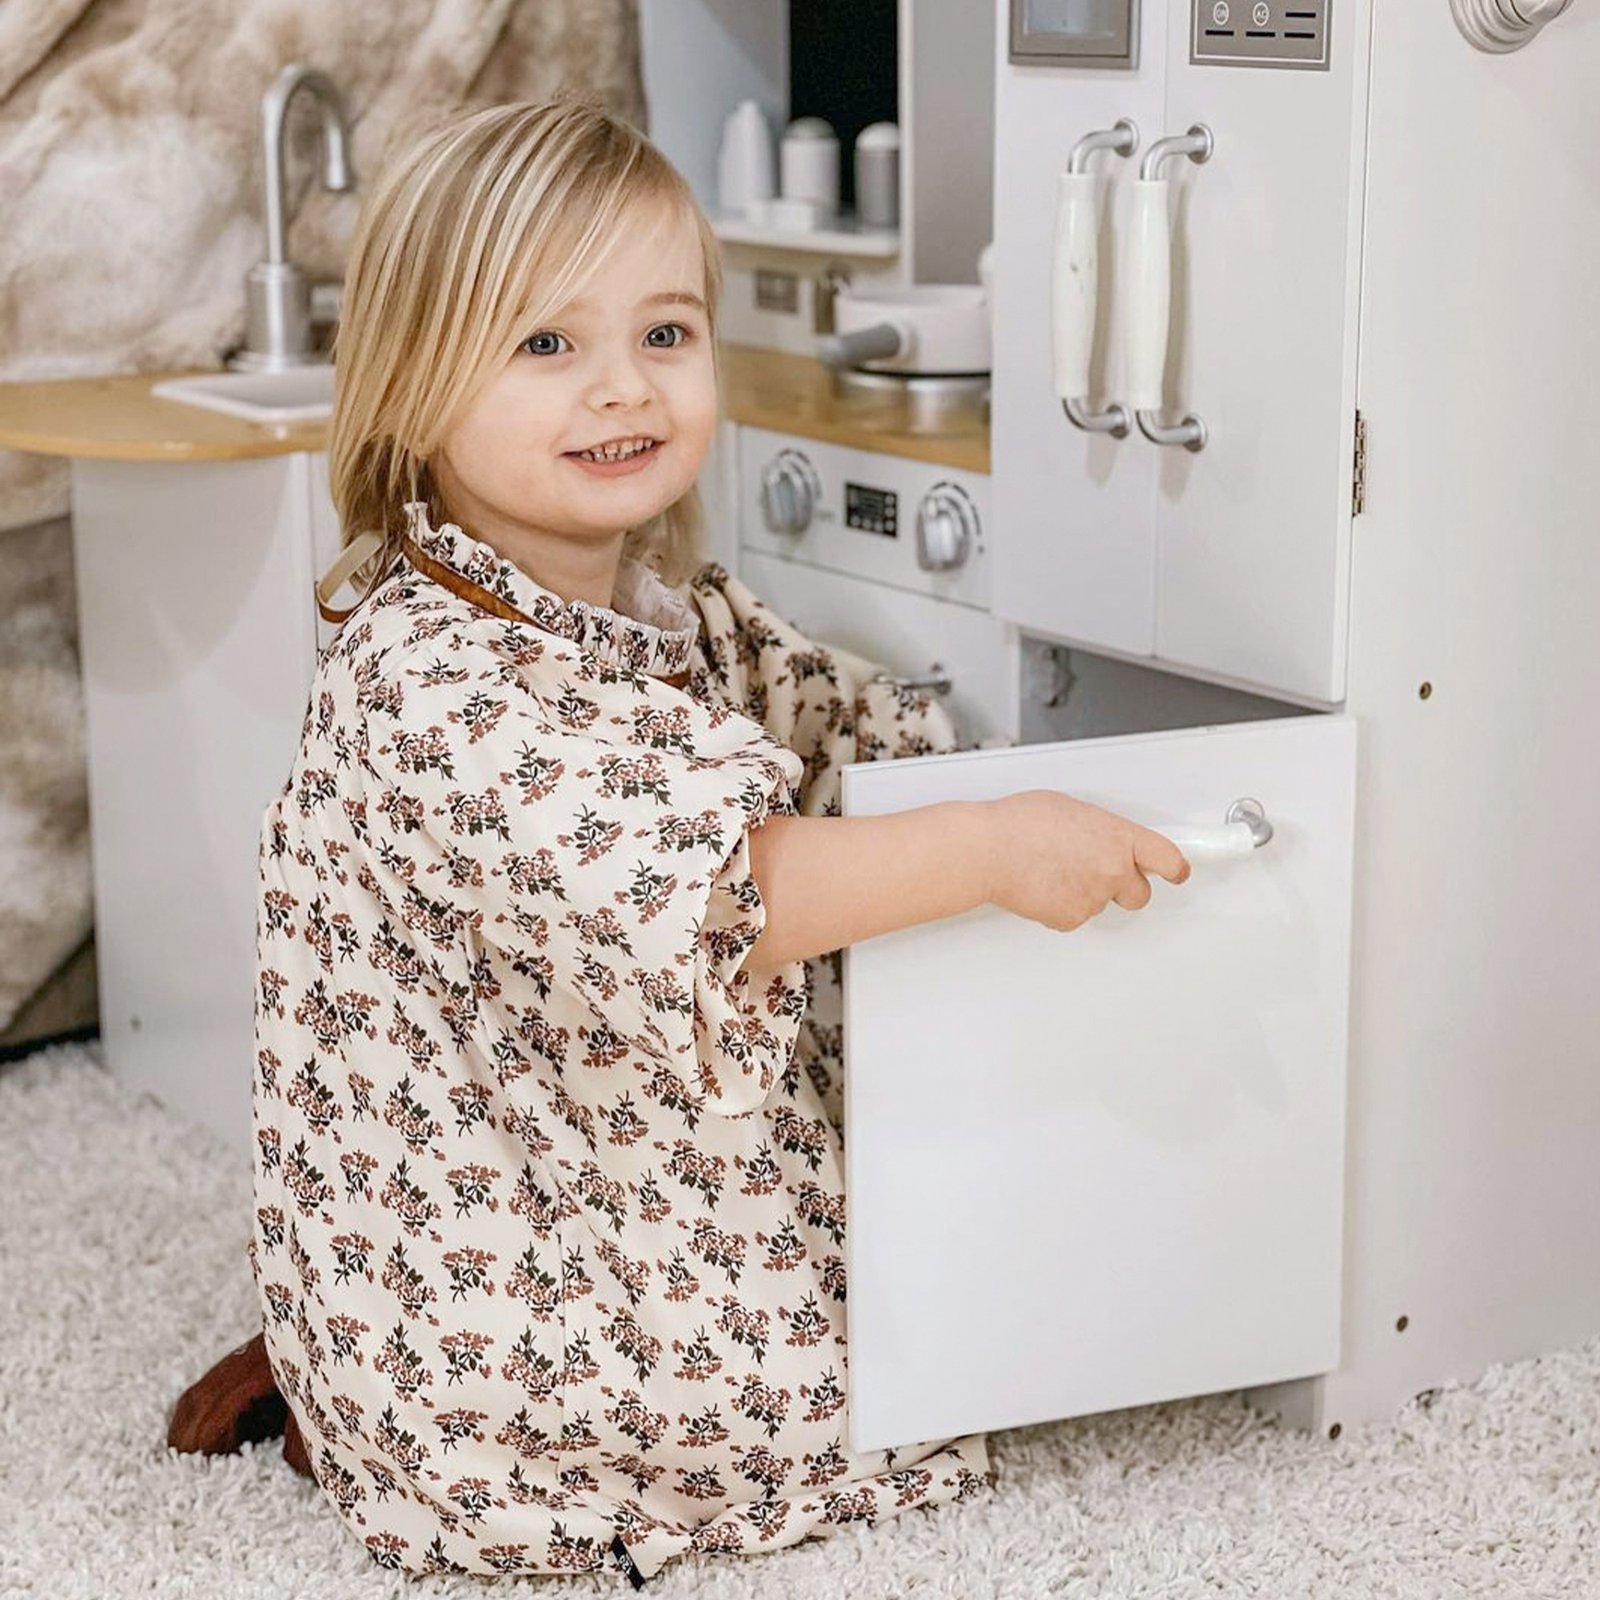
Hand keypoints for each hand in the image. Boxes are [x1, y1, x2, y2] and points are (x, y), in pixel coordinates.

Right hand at [981, 789, 1190, 931]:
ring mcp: (1093, 898)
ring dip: (1085, 891)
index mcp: (1118, 837)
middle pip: (1139, 893)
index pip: (1167, 859)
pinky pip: (1075, 916)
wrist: (988, 851)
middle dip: (1125, 886)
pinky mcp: (1070, 918)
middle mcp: (1113, 870)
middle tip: (1101, 874)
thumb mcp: (1072, 809)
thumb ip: (1099, 829)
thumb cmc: (1019, 824)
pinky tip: (1043, 886)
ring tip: (1053, 870)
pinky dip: (1062, 905)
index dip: (1175, 868)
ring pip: (1101, 903)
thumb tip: (1101, 839)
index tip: (1179, 871)